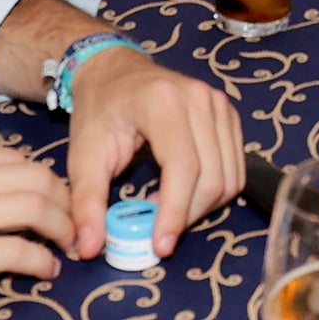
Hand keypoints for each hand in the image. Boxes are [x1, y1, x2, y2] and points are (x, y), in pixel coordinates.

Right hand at [0, 139, 71, 314]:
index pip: (14, 159)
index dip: (45, 182)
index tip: (56, 202)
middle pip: (35, 179)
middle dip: (64, 202)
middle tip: (71, 226)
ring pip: (33, 209)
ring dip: (60, 230)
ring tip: (65, 248)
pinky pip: (14, 252)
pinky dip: (39, 261)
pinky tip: (44, 271)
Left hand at [60, 45, 244, 260]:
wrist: (113, 71)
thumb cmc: (98, 111)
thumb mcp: (83, 156)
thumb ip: (86, 202)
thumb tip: (90, 249)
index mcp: (163, 102)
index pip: (183, 167)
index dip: (175, 212)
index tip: (160, 246)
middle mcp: (200, 99)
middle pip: (212, 177)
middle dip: (187, 215)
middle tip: (157, 231)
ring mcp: (220, 105)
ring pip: (229, 178)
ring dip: (202, 208)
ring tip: (166, 209)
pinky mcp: (229, 115)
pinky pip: (235, 169)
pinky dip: (214, 192)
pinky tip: (183, 192)